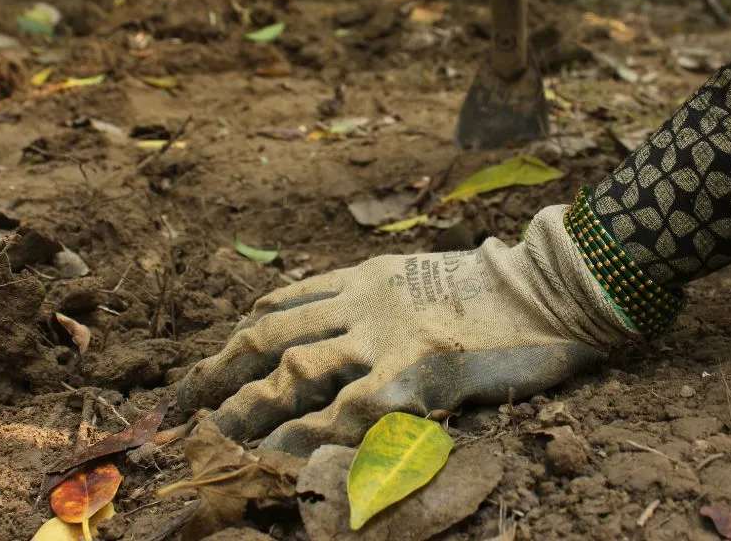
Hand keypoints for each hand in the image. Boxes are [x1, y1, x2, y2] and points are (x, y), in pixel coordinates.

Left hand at [177, 206, 633, 455]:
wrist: (551, 288)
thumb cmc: (495, 288)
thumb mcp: (421, 276)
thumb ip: (375, 297)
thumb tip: (337, 324)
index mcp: (364, 278)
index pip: (283, 303)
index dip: (238, 334)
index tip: (210, 363)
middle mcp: (362, 301)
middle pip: (271, 334)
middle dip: (219, 372)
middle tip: (179, 407)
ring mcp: (384, 334)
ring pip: (294, 368)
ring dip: (247, 406)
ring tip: (210, 438)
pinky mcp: (413, 370)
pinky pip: (346, 408)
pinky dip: (308, 433)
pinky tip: (279, 455)